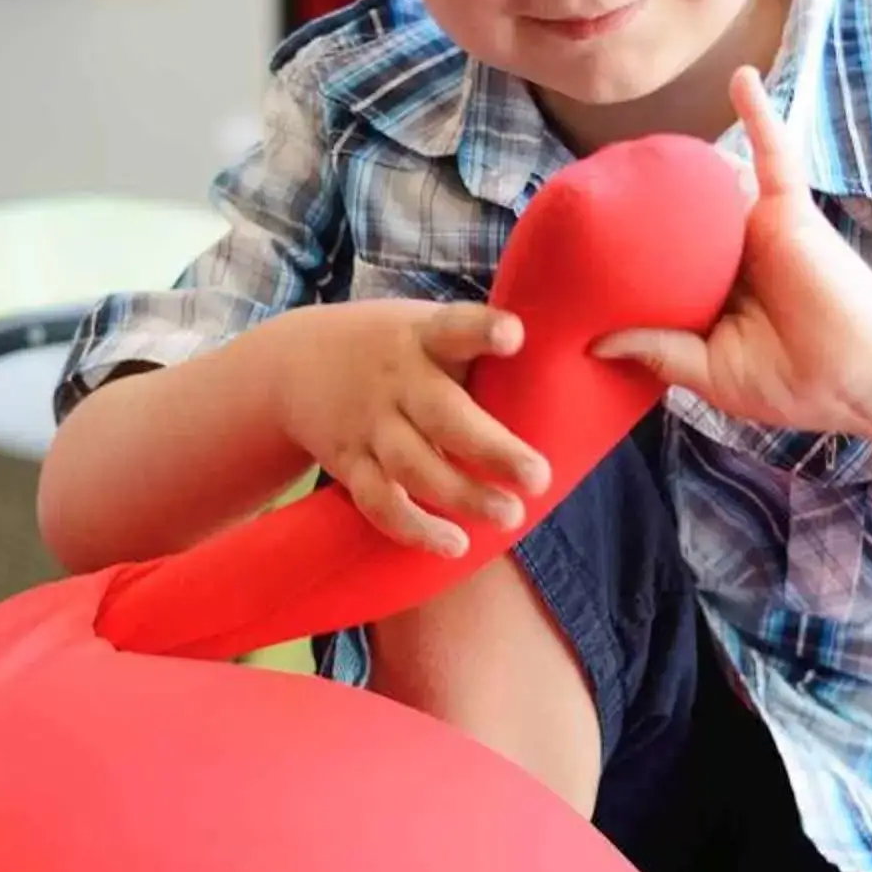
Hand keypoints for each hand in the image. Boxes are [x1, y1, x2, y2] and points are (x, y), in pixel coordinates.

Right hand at [266, 300, 553, 557]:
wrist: (292, 363)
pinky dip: (413, 527)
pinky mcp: (348, 463)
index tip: (514, 335)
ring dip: (461, 496)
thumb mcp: (425, 326)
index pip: (455, 328)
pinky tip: (453, 545)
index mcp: (423, 337)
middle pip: (442, 416)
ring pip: (414, 466)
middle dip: (491, 449)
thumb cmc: (393, 346)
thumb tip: (578, 358)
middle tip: (538, 477)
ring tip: (510, 516)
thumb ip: (478, 345)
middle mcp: (396, 380)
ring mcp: (369, 424)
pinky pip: (379, 502)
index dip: (483, 330)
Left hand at [591, 67, 871, 435]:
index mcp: (715, 292)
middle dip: (645, 204)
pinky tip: (741, 77)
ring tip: (637, 149)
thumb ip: (657, 351)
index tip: (580, 247)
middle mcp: (733, 254)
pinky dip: (759, 114)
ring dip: (684, 164)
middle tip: (593, 191)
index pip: (664, 263)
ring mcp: (759, 227)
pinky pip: (774, 153)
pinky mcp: (787, 209)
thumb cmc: (792, 381)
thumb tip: (594, 342)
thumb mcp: (710, 372)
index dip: (628, 252)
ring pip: (715, 183)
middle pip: (681, 218)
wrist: (855, 376)